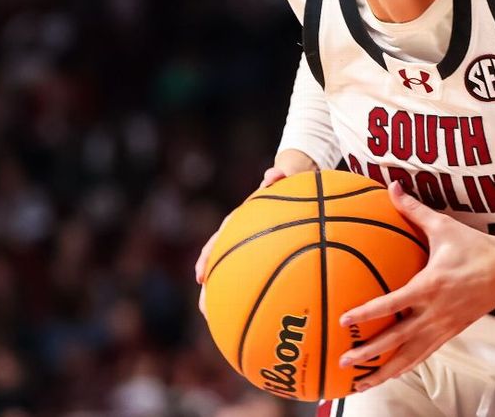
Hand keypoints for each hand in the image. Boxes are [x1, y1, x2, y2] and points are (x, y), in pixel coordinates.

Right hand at [195, 166, 290, 314]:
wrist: (294, 180)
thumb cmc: (290, 182)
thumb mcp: (287, 176)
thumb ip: (279, 175)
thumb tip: (273, 175)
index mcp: (243, 219)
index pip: (220, 239)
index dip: (208, 257)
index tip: (200, 277)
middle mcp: (240, 234)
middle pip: (220, 262)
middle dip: (211, 287)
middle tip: (204, 309)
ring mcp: (248, 243)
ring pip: (231, 271)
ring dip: (222, 294)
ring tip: (216, 319)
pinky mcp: (260, 251)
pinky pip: (251, 274)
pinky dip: (246, 293)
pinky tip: (247, 315)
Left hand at [336, 182, 494, 391]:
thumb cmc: (475, 246)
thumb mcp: (444, 226)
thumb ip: (414, 210)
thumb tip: (392, 186)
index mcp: (430, 285)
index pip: (393, 303)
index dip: (368, 313)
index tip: (345, 320)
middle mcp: (435, 311)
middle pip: (397, 339)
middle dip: (369, 352)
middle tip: (343, 360)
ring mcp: (444, 326)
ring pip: (410, 356)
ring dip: (384, 371)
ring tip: (360, 383)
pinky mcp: (451, 333)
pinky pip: (424, 355)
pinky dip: (405, 367)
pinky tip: (389, 375)